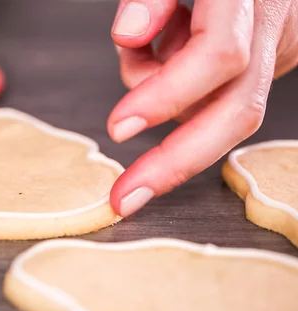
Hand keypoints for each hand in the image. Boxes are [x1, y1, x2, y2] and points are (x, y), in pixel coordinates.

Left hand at [108, 0, 297, 216]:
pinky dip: (181, 91)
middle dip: (174, 163)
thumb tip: (128, 35)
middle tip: (124, 199)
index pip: (217, 55)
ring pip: (225, 109)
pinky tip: (169, 50)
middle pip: (236, 111)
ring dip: (169, 105)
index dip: (166, 95)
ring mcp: (279, 45)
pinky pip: (220, 94)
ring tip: (145, 47)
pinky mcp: (271, 58)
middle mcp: (274, 25)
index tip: (117, 128)